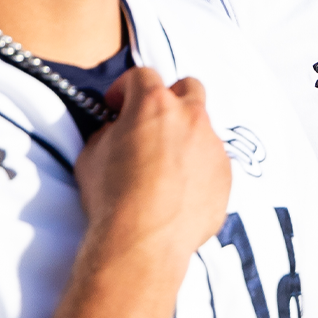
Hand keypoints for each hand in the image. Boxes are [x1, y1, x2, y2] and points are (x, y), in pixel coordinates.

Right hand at [74, 69, 231, 257]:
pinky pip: (212, 161)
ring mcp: (212, 146)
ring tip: (163, 165)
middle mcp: (190, 118)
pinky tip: (178, 190)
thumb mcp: (91, 155)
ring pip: (202, 128)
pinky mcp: (226, 174)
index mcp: (154, 105)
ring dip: (184, 137)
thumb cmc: (111, 197)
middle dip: (169, 98)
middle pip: (188, 88)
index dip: (125, 88)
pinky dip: (197, 167)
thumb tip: (116, 131)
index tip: (116, 105)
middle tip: (150, 121)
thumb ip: (108, 132)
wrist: (143, 241)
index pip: (142, 76)